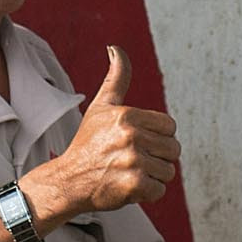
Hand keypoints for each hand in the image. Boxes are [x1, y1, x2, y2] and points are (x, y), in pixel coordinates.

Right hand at [31, 47, 179, 217]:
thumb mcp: (102, 106)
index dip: (157, 137)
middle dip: (157, 157)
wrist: (68, 180)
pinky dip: (147, 193)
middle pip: (173, 150)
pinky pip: (160, 190)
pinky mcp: (134, 185)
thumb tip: (115, 49)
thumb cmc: (87, 143)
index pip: (170, 127)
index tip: (138, 142)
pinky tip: (127, 186)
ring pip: (167, 171)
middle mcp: (131, 137)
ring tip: (128, 172)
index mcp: (127, 116)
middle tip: (132, 159)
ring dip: (152, 176)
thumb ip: (116, 77)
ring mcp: (133, 161)